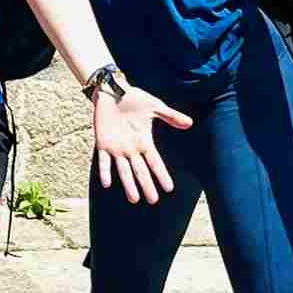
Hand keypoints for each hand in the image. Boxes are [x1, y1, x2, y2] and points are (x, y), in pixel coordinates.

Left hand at [93, 85, 192, 203]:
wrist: (112, 91)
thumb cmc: (134, 99)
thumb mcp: (155, 107)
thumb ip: (171, 116)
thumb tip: (190, 123)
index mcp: (144, 142)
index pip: (155, 162)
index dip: (161, 175)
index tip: (169, 189)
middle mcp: (131, 149)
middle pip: (140, 171)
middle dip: (147, 186)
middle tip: (153, 201)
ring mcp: (117, 148)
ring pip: (123, 170)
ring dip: (128, 184)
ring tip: (134, 199)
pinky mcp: (102, 143)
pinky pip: (103, 160)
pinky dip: (105, 171)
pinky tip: (107, 183)